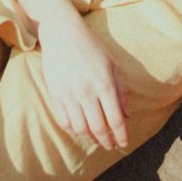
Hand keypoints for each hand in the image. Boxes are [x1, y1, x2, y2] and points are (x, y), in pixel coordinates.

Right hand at [38, 12, 128, 149]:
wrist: (62, 34)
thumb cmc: (92, 48)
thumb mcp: (113, 65)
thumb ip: (121, 91)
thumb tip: (127, 116)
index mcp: (105, 84)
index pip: (115, 120)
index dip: (121, 136)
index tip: (124, 144)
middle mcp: (87, 92)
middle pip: (98, 128)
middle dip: (107, 141)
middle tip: (111, 146)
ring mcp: (69, 95)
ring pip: (80, 129)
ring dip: (90, 138)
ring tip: (97, 138)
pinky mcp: (55, 95)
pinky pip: (64, 121)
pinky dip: (73, 130)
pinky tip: (81, 129)